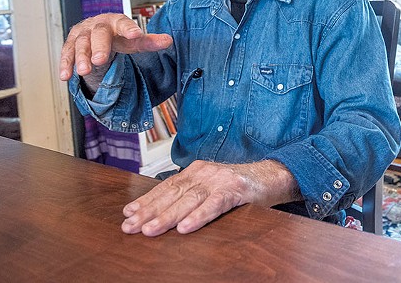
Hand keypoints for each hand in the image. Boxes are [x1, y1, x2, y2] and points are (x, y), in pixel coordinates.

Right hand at [59, 13, 172, 80]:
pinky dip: (65, 65)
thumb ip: (150, 41)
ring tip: (84, 72)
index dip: (129, 29)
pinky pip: (66, 54)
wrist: (97, 32)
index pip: (124, 23)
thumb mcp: (134, 40)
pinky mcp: (70, 44)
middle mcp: (98, 25)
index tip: (135, 35)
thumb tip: (168, 40)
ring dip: (81, 58)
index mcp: (116, 22)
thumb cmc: (118, 36)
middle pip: (98, 34)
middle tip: (100, 60)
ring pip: (80, 44)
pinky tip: (65, 76)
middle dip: (99, 47)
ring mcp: (82, 34)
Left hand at [121, 160, 298, 235]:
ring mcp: (220, 180)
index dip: (147, 200)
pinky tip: (185, 227)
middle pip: (173, 193)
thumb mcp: (211, 186)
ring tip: (151, 230)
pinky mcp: (236, 190)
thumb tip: (161, 211)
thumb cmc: (239, 186)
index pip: (166, 186)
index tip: (128, 213)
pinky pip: (215, 205)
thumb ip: (190, 194)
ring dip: (168, 216)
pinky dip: (199, 216)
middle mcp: (205, 172)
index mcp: (196, 171)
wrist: (272, 176)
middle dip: (149, 211)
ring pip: (189, 199)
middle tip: (131, 226)